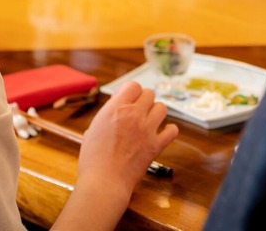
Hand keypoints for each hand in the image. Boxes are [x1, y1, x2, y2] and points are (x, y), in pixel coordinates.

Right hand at [78, 81, 178, 198]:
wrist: (104, 181)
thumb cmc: (93, 158)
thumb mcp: (93, 129)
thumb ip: (106, 117)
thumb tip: (111, 115)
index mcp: (116, 108)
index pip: (133, 85)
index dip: (130, 91)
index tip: (126, 99)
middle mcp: (134, 114)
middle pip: (149, 93)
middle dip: (143, 100)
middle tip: (137, 111)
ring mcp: (147, 129)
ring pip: (162, 107)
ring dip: (156, 112)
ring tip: (149, 120)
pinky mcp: (156, 145)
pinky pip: (172, 131)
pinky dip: (169, 131)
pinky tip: (162, 133)